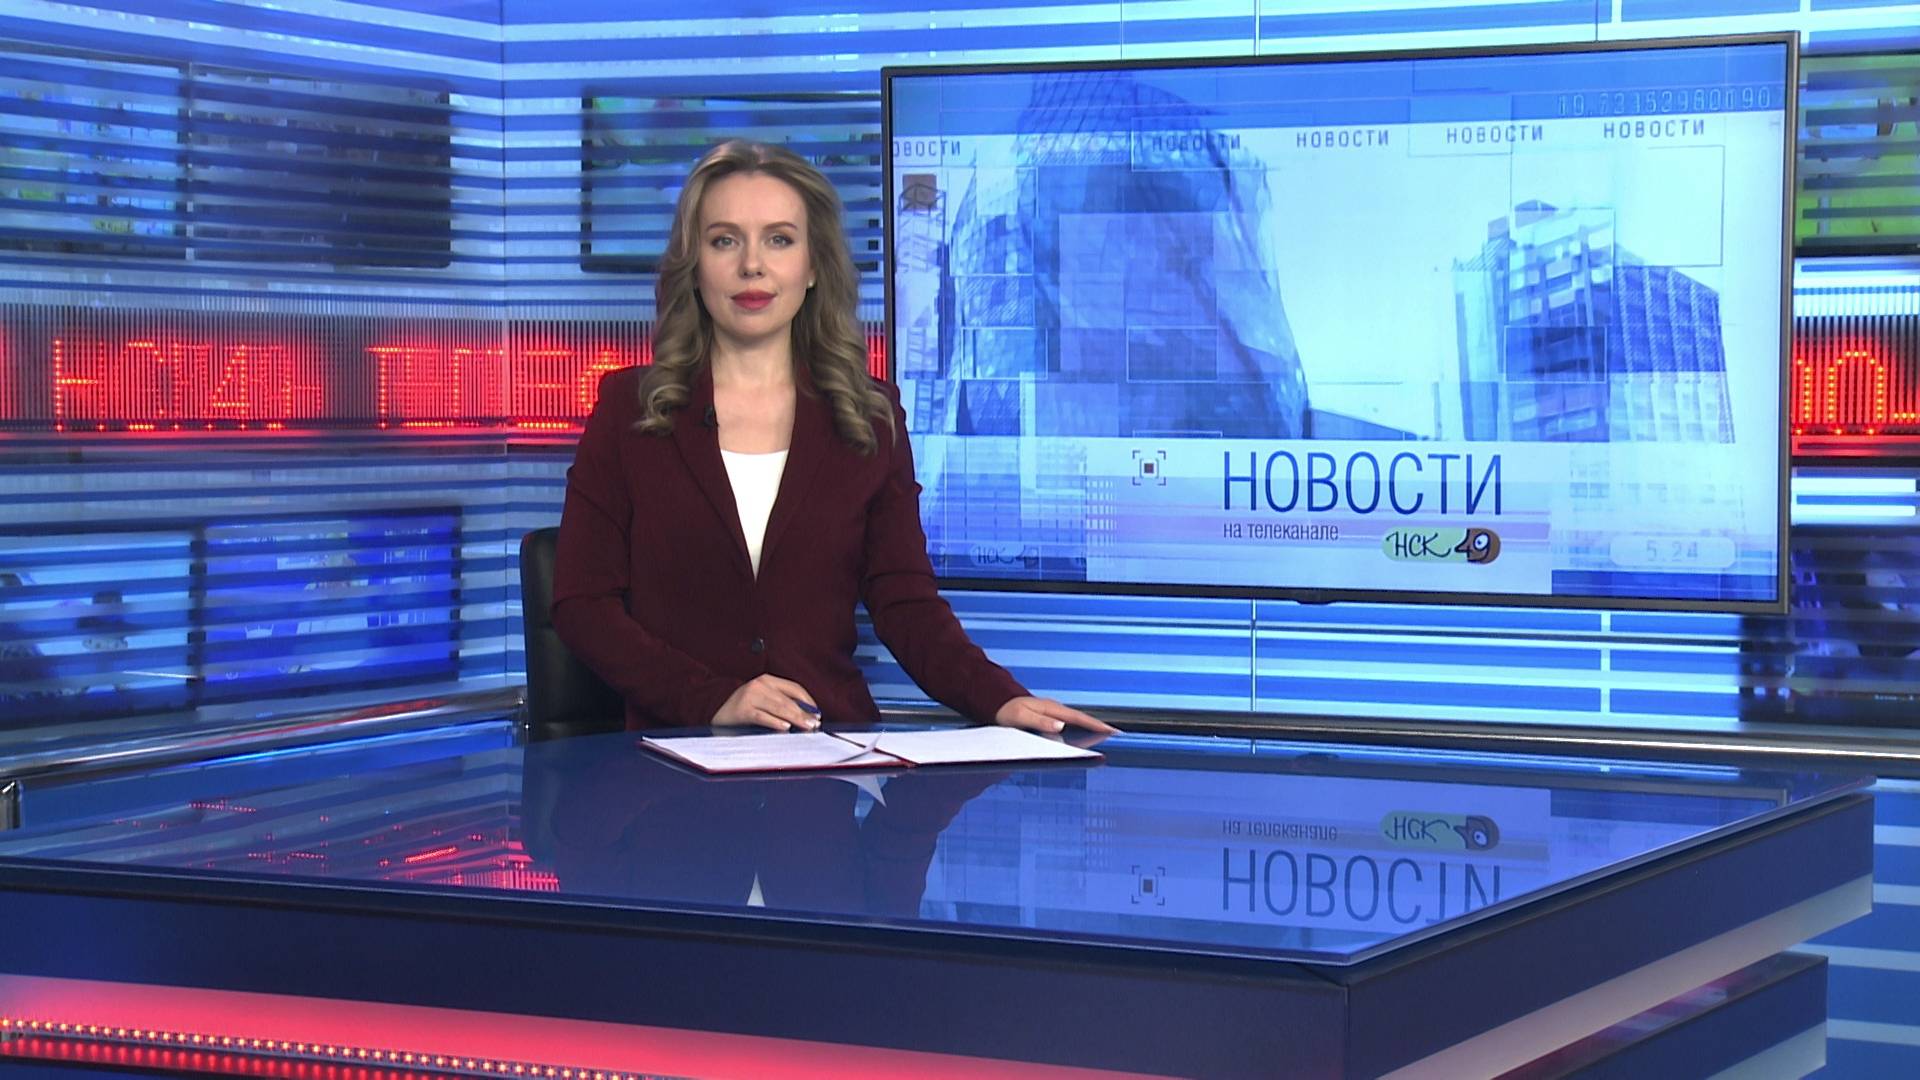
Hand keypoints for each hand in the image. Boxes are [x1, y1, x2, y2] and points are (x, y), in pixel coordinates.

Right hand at [713, 675, 820, 731]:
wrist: (714, 710)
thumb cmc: (743, 709)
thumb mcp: (762, 700)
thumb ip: (781, 703)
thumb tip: (806, 716)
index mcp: (767, 680)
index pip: (794, 688)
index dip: (808, 701)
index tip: (817, 713)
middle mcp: (759, 684)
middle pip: (788, 699)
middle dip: (804, 713)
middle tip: (814, 724)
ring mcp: (750, 696)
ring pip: (778, 707)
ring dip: (795, 718)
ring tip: (806, 727)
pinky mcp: (742, 709)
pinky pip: (763, 716)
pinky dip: (775, 722)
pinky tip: (785, 727)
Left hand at [992, 696, 1115, 734]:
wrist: (996, 703)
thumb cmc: (1007, 711)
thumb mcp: (1021, 717)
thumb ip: (1041, 722)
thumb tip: (1061, 725)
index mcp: (1051, 708)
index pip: (1078, 717)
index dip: (1095, 724)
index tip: (1111, 730)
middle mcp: (1054, 709)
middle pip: (1081, 718)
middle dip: (1098, 725)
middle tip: (1115, 733)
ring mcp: (1052, 712)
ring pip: (1076, 720)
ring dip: (1090, 726)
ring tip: (1105, 735)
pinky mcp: (1049, 717)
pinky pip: (1068, 723)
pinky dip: (1079, 727)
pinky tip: (1083, 735)